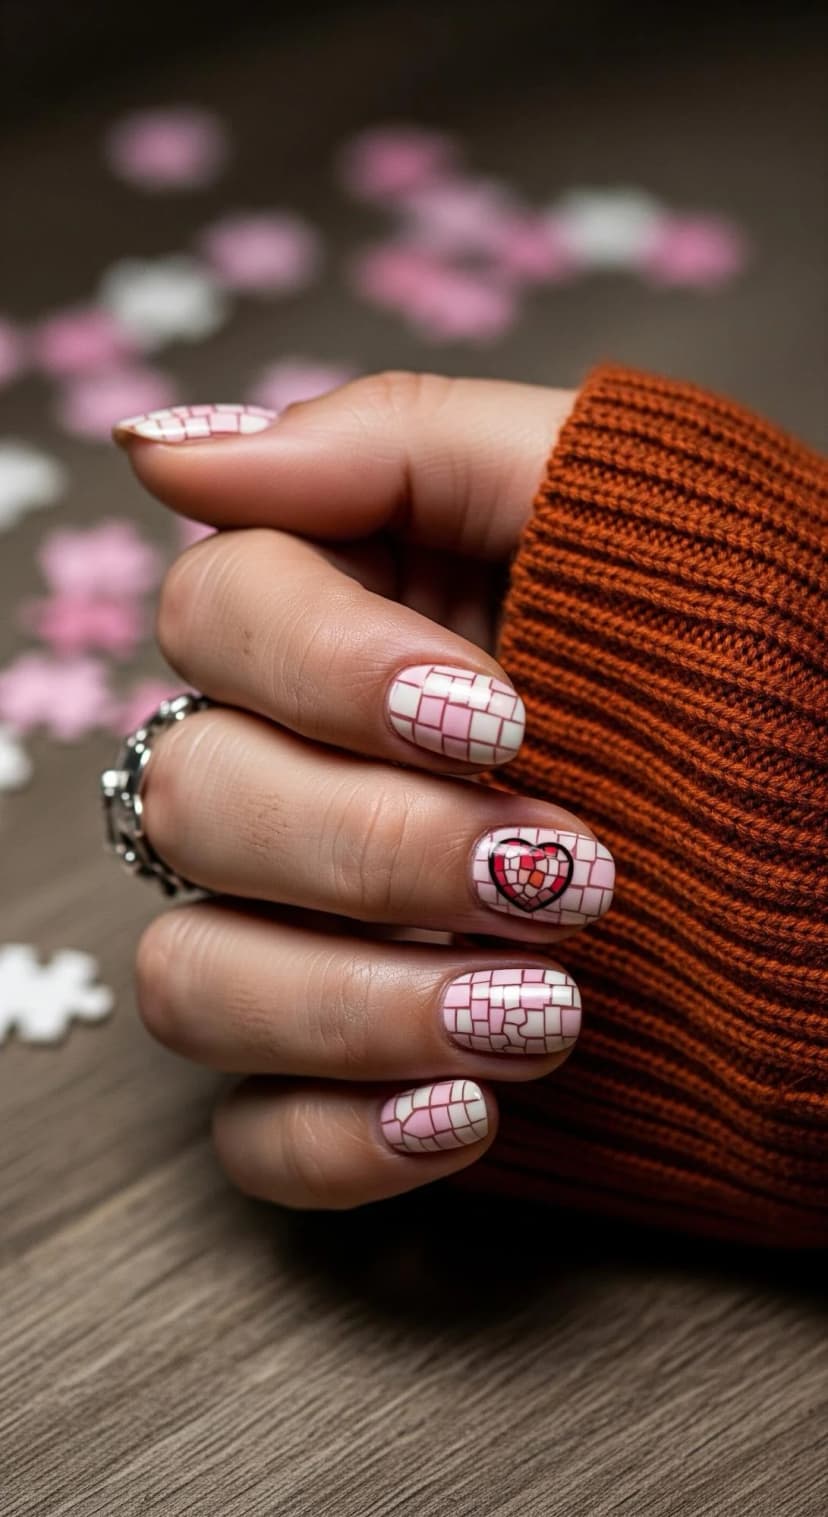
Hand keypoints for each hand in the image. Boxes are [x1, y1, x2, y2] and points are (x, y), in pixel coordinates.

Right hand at [116, 373, 614, 1208]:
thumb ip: (404, 443)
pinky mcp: (361, 1074)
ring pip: (198, 975)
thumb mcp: (625, 499)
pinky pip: (255, 1134)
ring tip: (547, 1012)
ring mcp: (321, 934)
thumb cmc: (765, 664)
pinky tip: (470, 1110)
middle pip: (195, 797)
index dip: (323, 667)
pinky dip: (341, 1138)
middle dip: (373, 846)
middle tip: (558, 875)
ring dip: (355, 1002)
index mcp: (354, 624)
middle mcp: (310, 775)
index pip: (217, 613)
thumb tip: (173, 455)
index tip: (499, 718)